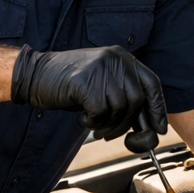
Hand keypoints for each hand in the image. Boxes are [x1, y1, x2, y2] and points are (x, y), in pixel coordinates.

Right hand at [11, 45, 165, 139]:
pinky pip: (101, 112)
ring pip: (120, 109)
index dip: (157, 110)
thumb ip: (124, 98)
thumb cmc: (69, 84)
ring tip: (93, 124)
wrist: (35, 75)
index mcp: (123, 58)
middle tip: (111, 134)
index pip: (152, 85)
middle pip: (137, 101)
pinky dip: (93, 122)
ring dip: (108, 125)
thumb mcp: (102, 85)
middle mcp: (116, 59)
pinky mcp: (85, 81)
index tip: (158, 130)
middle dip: (127, 124)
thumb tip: (148, 128)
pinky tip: (83, 118)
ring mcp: (101, 68)